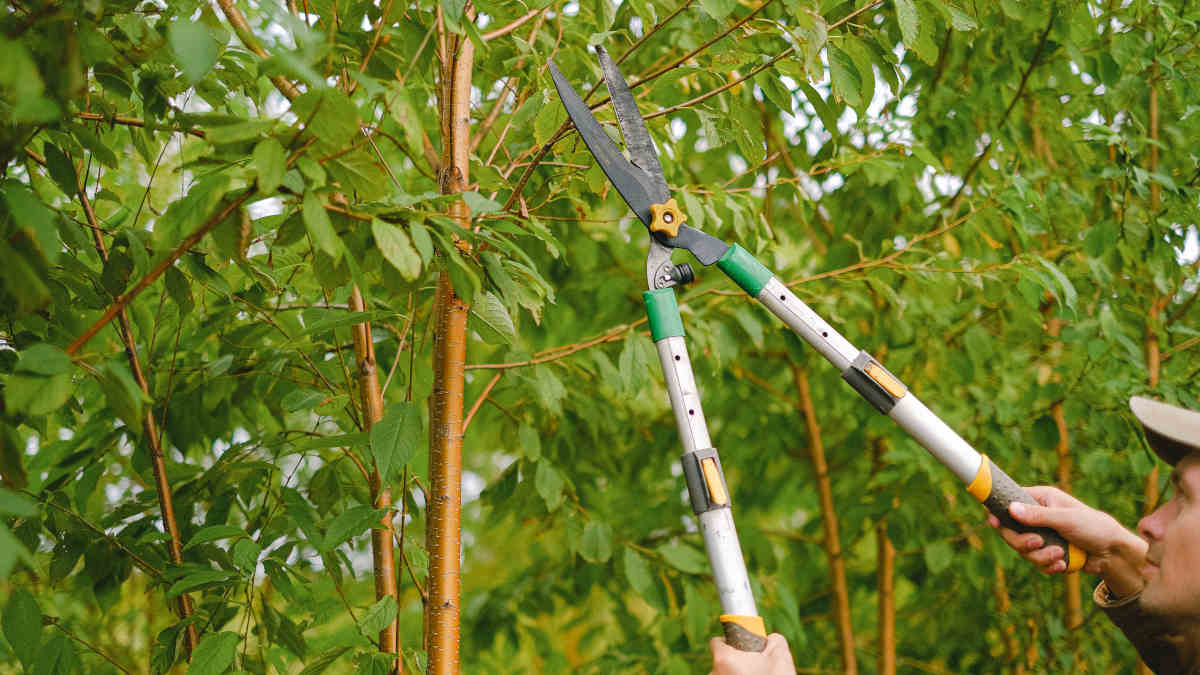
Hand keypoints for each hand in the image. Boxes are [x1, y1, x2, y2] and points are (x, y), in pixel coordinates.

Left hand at [709, 633, 795, 674]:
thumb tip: (769, 638)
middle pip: (722, 661)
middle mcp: (714, 674)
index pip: (717, 642)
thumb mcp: (781, 658)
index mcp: (723, 659)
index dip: (730, 641)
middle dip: (736, 662)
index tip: (743, 648)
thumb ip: (773, 640)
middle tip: (755, 668)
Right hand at [986, 485, 1146, 596]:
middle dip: (1023, 542)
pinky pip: (1036, 563)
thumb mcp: (1066, 519)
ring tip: (1060, 555)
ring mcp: (1042, 536)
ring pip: (1023, 550)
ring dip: (1041, 557)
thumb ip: (1038, 516)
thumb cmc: (1095, 527)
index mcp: (1041, 500)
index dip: (999, 512)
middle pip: (1011, 531)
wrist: (1114, 553)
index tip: (993, 522)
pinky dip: (1049, 566)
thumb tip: (1010, 509)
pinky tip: (1064, 563)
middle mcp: (1038, 517)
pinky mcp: (1048, 552)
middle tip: (1038, 543)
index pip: (1010, 502)